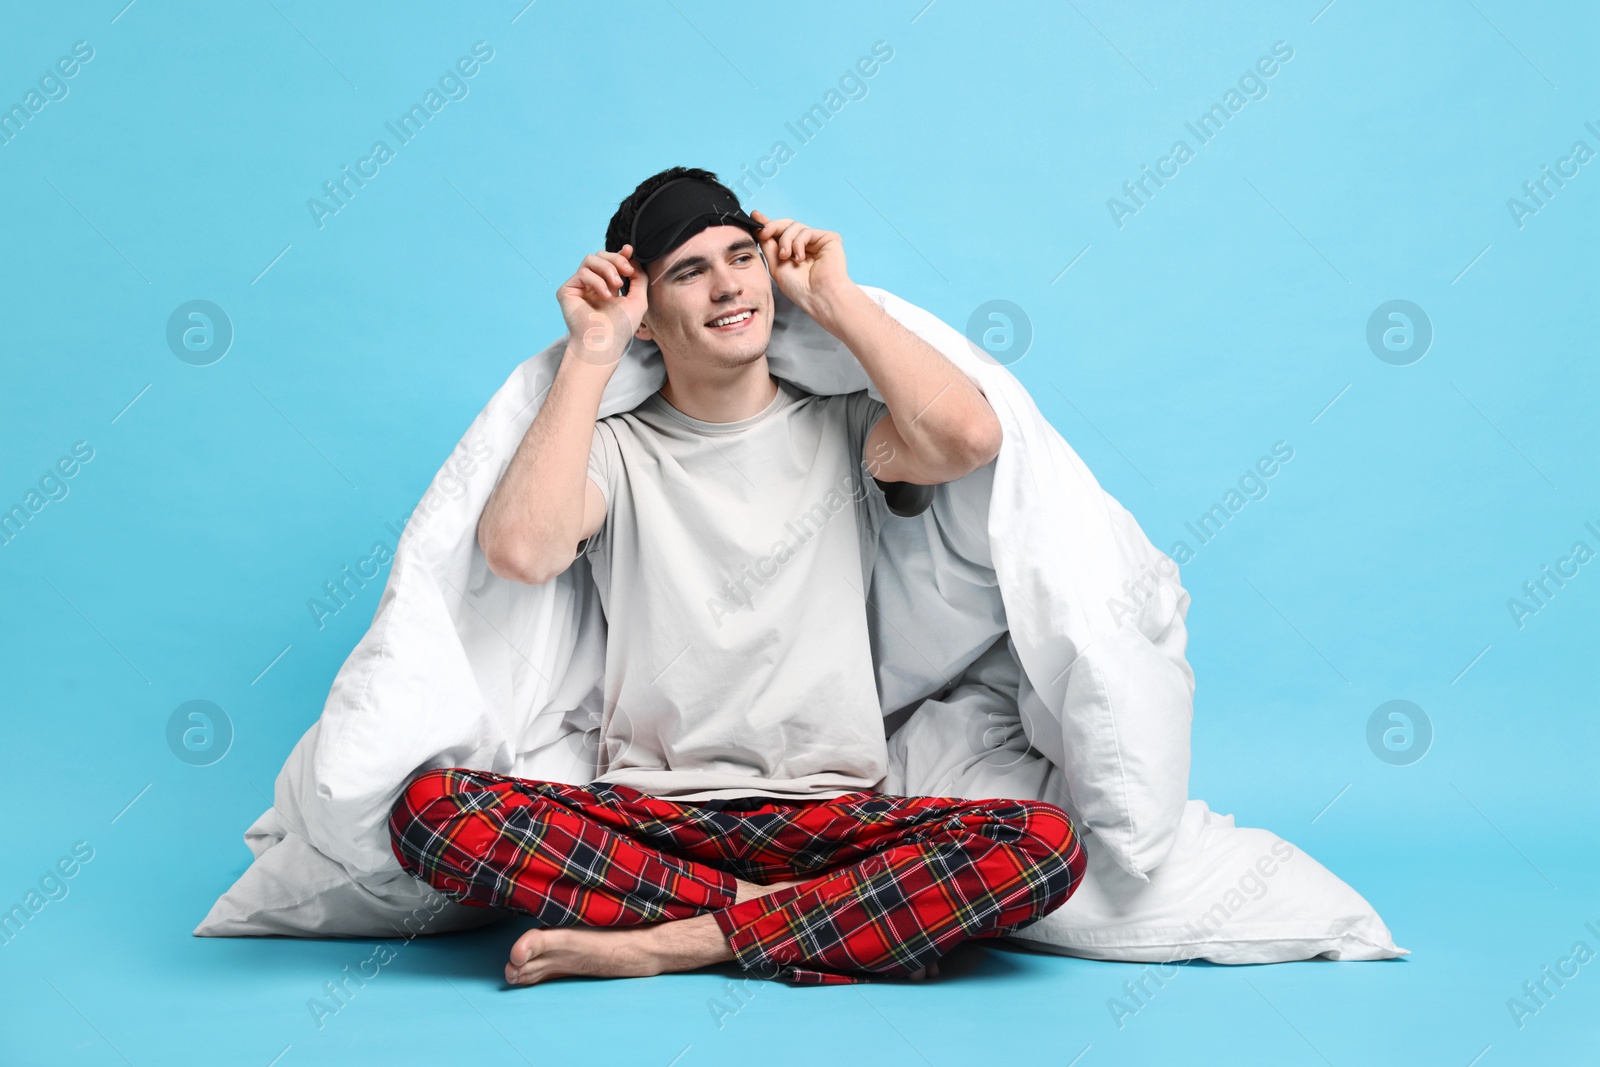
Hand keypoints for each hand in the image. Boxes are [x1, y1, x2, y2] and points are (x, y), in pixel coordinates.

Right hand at [556, 243, 648, 365]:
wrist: (605, 343)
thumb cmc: (621, 327)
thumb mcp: (638, 299)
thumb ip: (638, 278)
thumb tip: (632, 259)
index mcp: (607, 287)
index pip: (610, 263)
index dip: (620, 254)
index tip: (629, 250)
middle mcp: (592, 285)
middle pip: (600, 256)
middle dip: (616, 260)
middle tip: (626, 273)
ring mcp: (579, 287)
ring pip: (590, 259)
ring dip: (607, 269)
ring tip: (616, 287)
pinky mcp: (567, 291)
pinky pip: (582, 272)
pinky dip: (597, 281)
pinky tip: (605, 296)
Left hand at [750, 210, 853, 322]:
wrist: (818, 297)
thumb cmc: (799, 288)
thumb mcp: (776, 265)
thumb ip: (768, 246)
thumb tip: (758, 227)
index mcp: (793, 251)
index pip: (779, 233)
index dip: (767, 223)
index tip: (754, 216)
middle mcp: (805, 244)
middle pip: (786, 224)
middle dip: (772, 227)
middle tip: (763, 234)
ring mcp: (817, 241)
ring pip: (794, 226)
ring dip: (785, 240)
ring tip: (786, 257)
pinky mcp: (829, 238)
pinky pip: (806, 231)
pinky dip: (798, 243)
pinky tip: (799, 258)